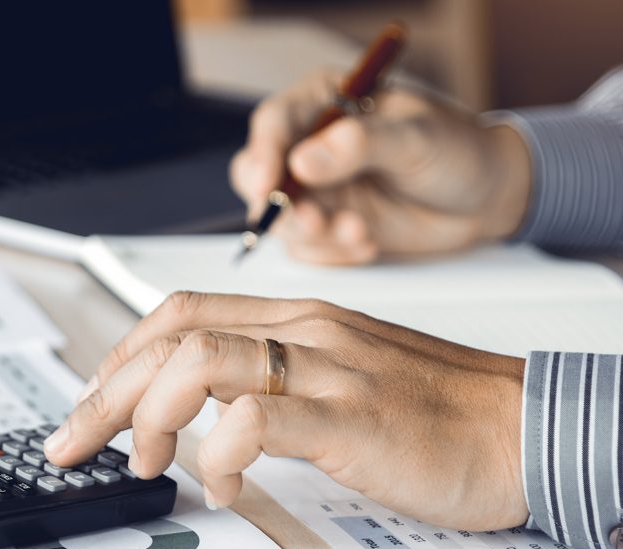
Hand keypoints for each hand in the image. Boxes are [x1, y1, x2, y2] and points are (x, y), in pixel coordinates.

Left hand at [44, 292, 528, 531]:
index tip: (94, 397)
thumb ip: (276, 378)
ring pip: (200, 362)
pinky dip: (220, 455)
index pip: (182, 310)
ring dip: (148, 416)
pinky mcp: (352, 419)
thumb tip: (207, 409)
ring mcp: (328, 368)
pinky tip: (225, 487)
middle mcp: (304, 330)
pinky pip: (257, 419)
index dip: (123, 352)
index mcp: (298, 317)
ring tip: (145, 462)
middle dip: (105, 391)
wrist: (525, 425)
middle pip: (171, 337)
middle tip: (74, 440)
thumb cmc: (436, 407)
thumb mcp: (341, 373)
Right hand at [229, 69, 531, 264]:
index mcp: (324, 101)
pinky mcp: (326, 226)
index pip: (274, 122)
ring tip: (362, 233)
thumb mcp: (416, 139)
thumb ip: (360, 146)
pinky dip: (332, 253)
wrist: (485, 198)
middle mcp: (309, 144)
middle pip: (257, 174)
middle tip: (315, 221)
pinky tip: (369, 243)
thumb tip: (302, 163)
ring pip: (280, 218)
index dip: (265, 154)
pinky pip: (305, 248)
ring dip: (315, 234)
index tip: (270, 186)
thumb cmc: (457, 152)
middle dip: (279, 206)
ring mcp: (314, 189)